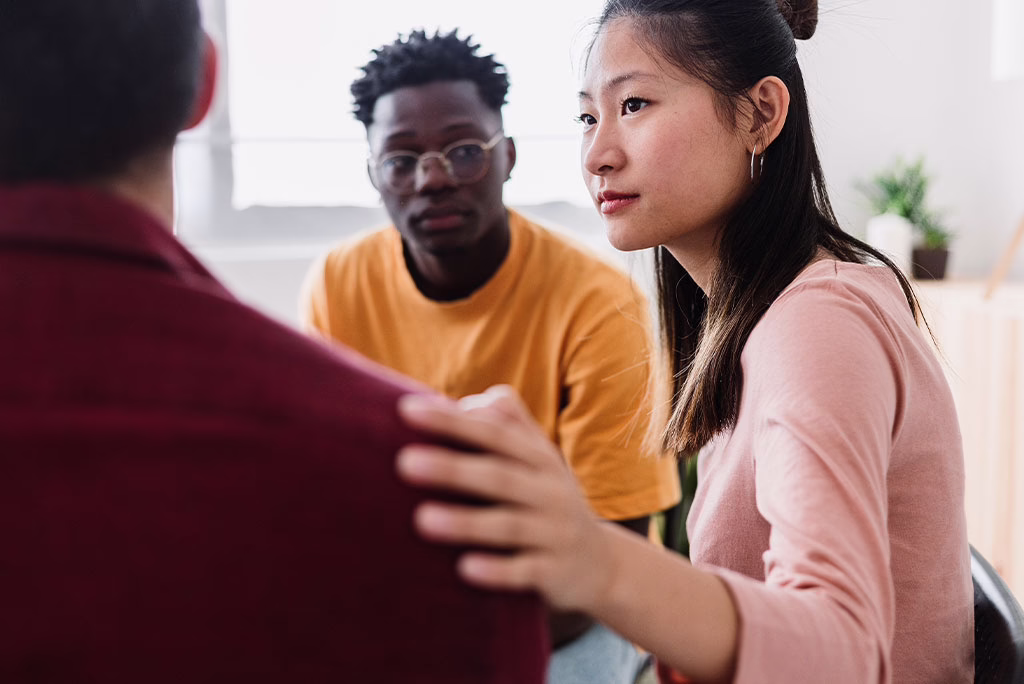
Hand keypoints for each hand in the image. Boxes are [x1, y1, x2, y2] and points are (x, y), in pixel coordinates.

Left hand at [396, 385, 617, 612]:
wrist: (602, 564)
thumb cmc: (548, 500)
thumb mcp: (538, 459)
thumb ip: (506, 424)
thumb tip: (461, 402)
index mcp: (538, 458)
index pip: (494, 433)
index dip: (452, 421)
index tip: (406, 410)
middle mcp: (549, 491)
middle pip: (499, 475)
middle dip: (453, 468)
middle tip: (404, 462)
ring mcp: (553, 533)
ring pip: (508, 526)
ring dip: (466, 522)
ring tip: (421, 519)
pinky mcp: (554, 573)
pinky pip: (525, 571)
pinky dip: (497, 570)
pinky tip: (464, 568)